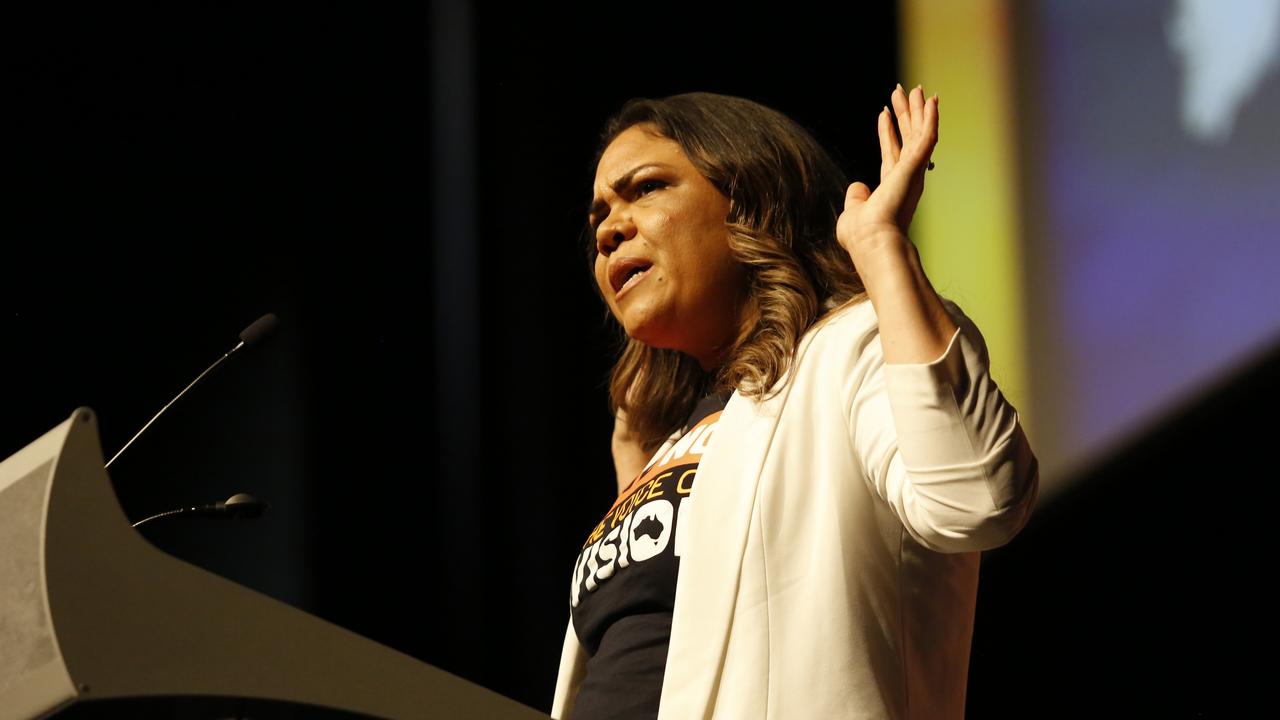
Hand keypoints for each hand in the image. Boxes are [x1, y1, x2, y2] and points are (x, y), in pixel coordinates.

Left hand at [837, 84, 938, 257]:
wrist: (874, 241)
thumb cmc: (862, 235)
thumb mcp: (853, 212)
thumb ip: (857, 197)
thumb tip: (858, 188)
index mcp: (891, 187)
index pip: (890, 153)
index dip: (887, 132)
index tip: (884, 112)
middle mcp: (906, 177)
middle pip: (907, 137)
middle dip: (905, 114)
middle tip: (903, 91)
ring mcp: (913, 171)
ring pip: (918, 133)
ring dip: (918, 110)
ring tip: (915, 89)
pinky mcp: (916, 166)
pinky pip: (926, 136)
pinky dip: (930, 118)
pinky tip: (931, 101)